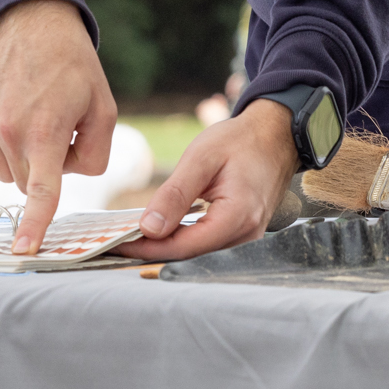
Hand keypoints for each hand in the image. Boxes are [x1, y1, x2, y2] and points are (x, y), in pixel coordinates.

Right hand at [0, 0, 117, 253]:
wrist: (30, 17)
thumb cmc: (73, 65)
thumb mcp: (104, 109)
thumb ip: (95, 156)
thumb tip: (66, 176)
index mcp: (43, 130)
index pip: (40, 192)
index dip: (34, 226)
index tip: (23, 252)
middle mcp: (4, 128)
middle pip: (25, 182)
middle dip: (43, 168)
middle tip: (57, 129)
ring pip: (3, 166)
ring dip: (19, 153)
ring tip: (33, 112)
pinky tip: (11, 102)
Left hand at [123, 102, 295, 262]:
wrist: (275, 135)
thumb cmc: (241, 141)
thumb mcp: (202, 158)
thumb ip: (175, 194)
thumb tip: (149, 228)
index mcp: (237, 217)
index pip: (184, 246)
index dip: (146, 248)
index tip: (114, 243)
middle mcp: (246, 234)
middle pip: (189, 254)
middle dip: (150, 250)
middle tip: (112, 242)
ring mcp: (246, 236)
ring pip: (197, 251)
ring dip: (164, 245)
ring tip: (128, 236)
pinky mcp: (241, 230)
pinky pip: (206, 241)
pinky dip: (180, 237)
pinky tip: (157, 230)